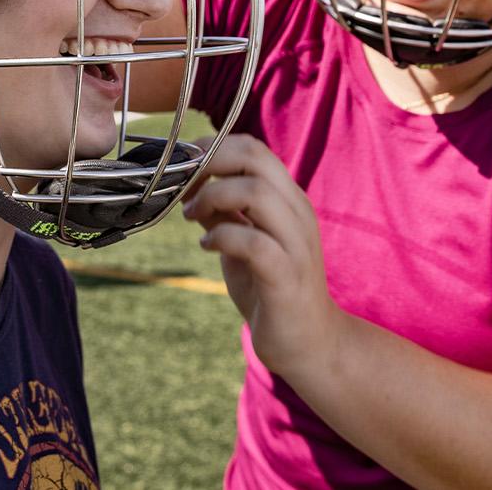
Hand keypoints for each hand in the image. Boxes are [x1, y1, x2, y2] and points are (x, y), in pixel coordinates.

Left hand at [181, 134, 343, 377]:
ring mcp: (296, 244)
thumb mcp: (242, 241)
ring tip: (191, 216)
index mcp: (287, 200)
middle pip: (254, 159)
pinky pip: (253, 242)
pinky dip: (222, 237)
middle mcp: (296, 214)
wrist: (307, 343)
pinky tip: (207, 246)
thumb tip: (189, 184)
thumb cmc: (271, 288)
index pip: (253, 148)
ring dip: (212, 198)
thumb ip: (223, 212)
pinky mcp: (287, 276)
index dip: (212, 148)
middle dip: (209, 163)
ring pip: (256, 193)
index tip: (183, 167)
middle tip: (183, 186)